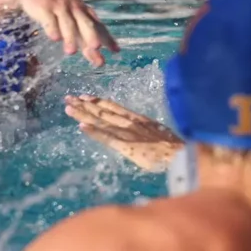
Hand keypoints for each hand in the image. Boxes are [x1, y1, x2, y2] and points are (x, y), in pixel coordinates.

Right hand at [8, 0, 119, 66]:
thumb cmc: (58, 3)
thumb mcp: (74, 13)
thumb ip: (83, 30)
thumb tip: (96, 50)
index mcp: (84, 11)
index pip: (98, 26)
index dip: (107, 38)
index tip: (116, 51)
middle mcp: (75, 9)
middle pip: (86, 24)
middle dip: (92, 36)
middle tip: (96, 48)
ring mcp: (60, 8)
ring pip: (68, 24)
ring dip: (70, 38)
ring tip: (71, 52)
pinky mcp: (44, 8)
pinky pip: (49, 19)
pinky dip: (52, 28)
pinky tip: (55, 38)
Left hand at [65, 95, 181, 171]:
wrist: (182, 154)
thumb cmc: (174, 147)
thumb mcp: (159, 133)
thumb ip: (147, 131)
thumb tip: (141, 131)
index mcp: (139, 119)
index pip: (114, 107)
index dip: (98, 102)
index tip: (85, 96)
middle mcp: (131, 122)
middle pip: (104, 112)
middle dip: (85, 105)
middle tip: (68, 98)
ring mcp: (128, 133)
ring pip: (102, 121)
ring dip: (84, 114)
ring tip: (69, 108)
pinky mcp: (127, 146)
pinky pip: (108, 138)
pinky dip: (94, 132)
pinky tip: (82, 127)